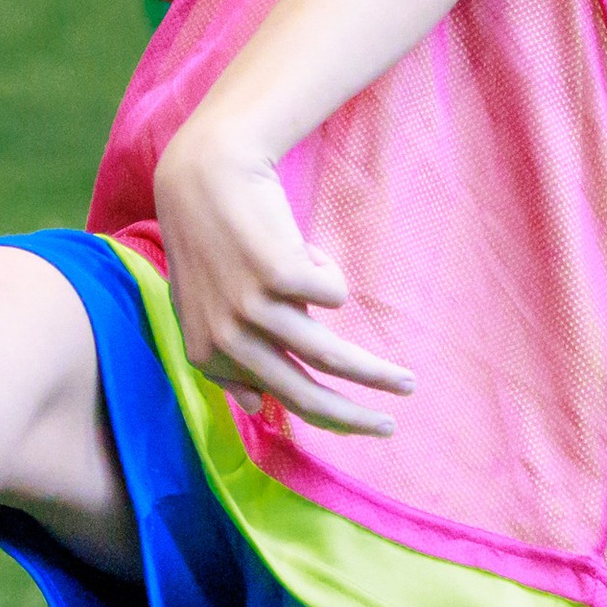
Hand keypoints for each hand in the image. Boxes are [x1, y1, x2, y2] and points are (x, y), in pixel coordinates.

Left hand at [154, 122, 414, 437]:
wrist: (203, 177)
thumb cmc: (207, 241)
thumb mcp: (199, 309)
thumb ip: (224, 361)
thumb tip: (259, 409)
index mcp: (206, 354)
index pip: (278, 401)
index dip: (327, 417)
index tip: (362, 421)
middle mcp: (226, 338)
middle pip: (306, 394)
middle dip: (356, 420)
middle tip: (389, 429)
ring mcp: (252, 307)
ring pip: (331, 355)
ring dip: (376, 374)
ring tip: (407, 382)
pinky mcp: (278, 274)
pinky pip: (334, 293)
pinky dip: (329, 273)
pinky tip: (304, 250)